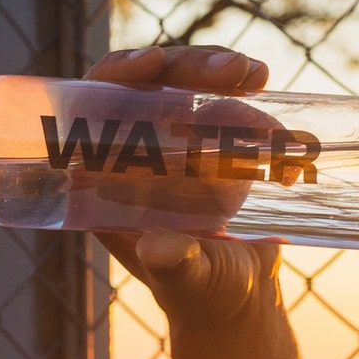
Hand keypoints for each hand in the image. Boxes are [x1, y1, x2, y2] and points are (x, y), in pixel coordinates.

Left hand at [82, 44, 280, 330]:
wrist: (242, 297)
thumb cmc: (205, 296)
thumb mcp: (190, 282)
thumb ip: (175, 267)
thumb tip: (157, 248)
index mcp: (104, 183)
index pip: (93, 112)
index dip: (115, 76)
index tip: (153, 62)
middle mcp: (133, 155)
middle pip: (143, 87)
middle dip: (184, 65)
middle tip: (231, 70)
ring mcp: (173, 146)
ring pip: (184, 86)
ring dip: (217, 70)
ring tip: (256, 77)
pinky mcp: (209, 143)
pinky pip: (220, 101)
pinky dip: (244, 91)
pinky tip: (265, 90)